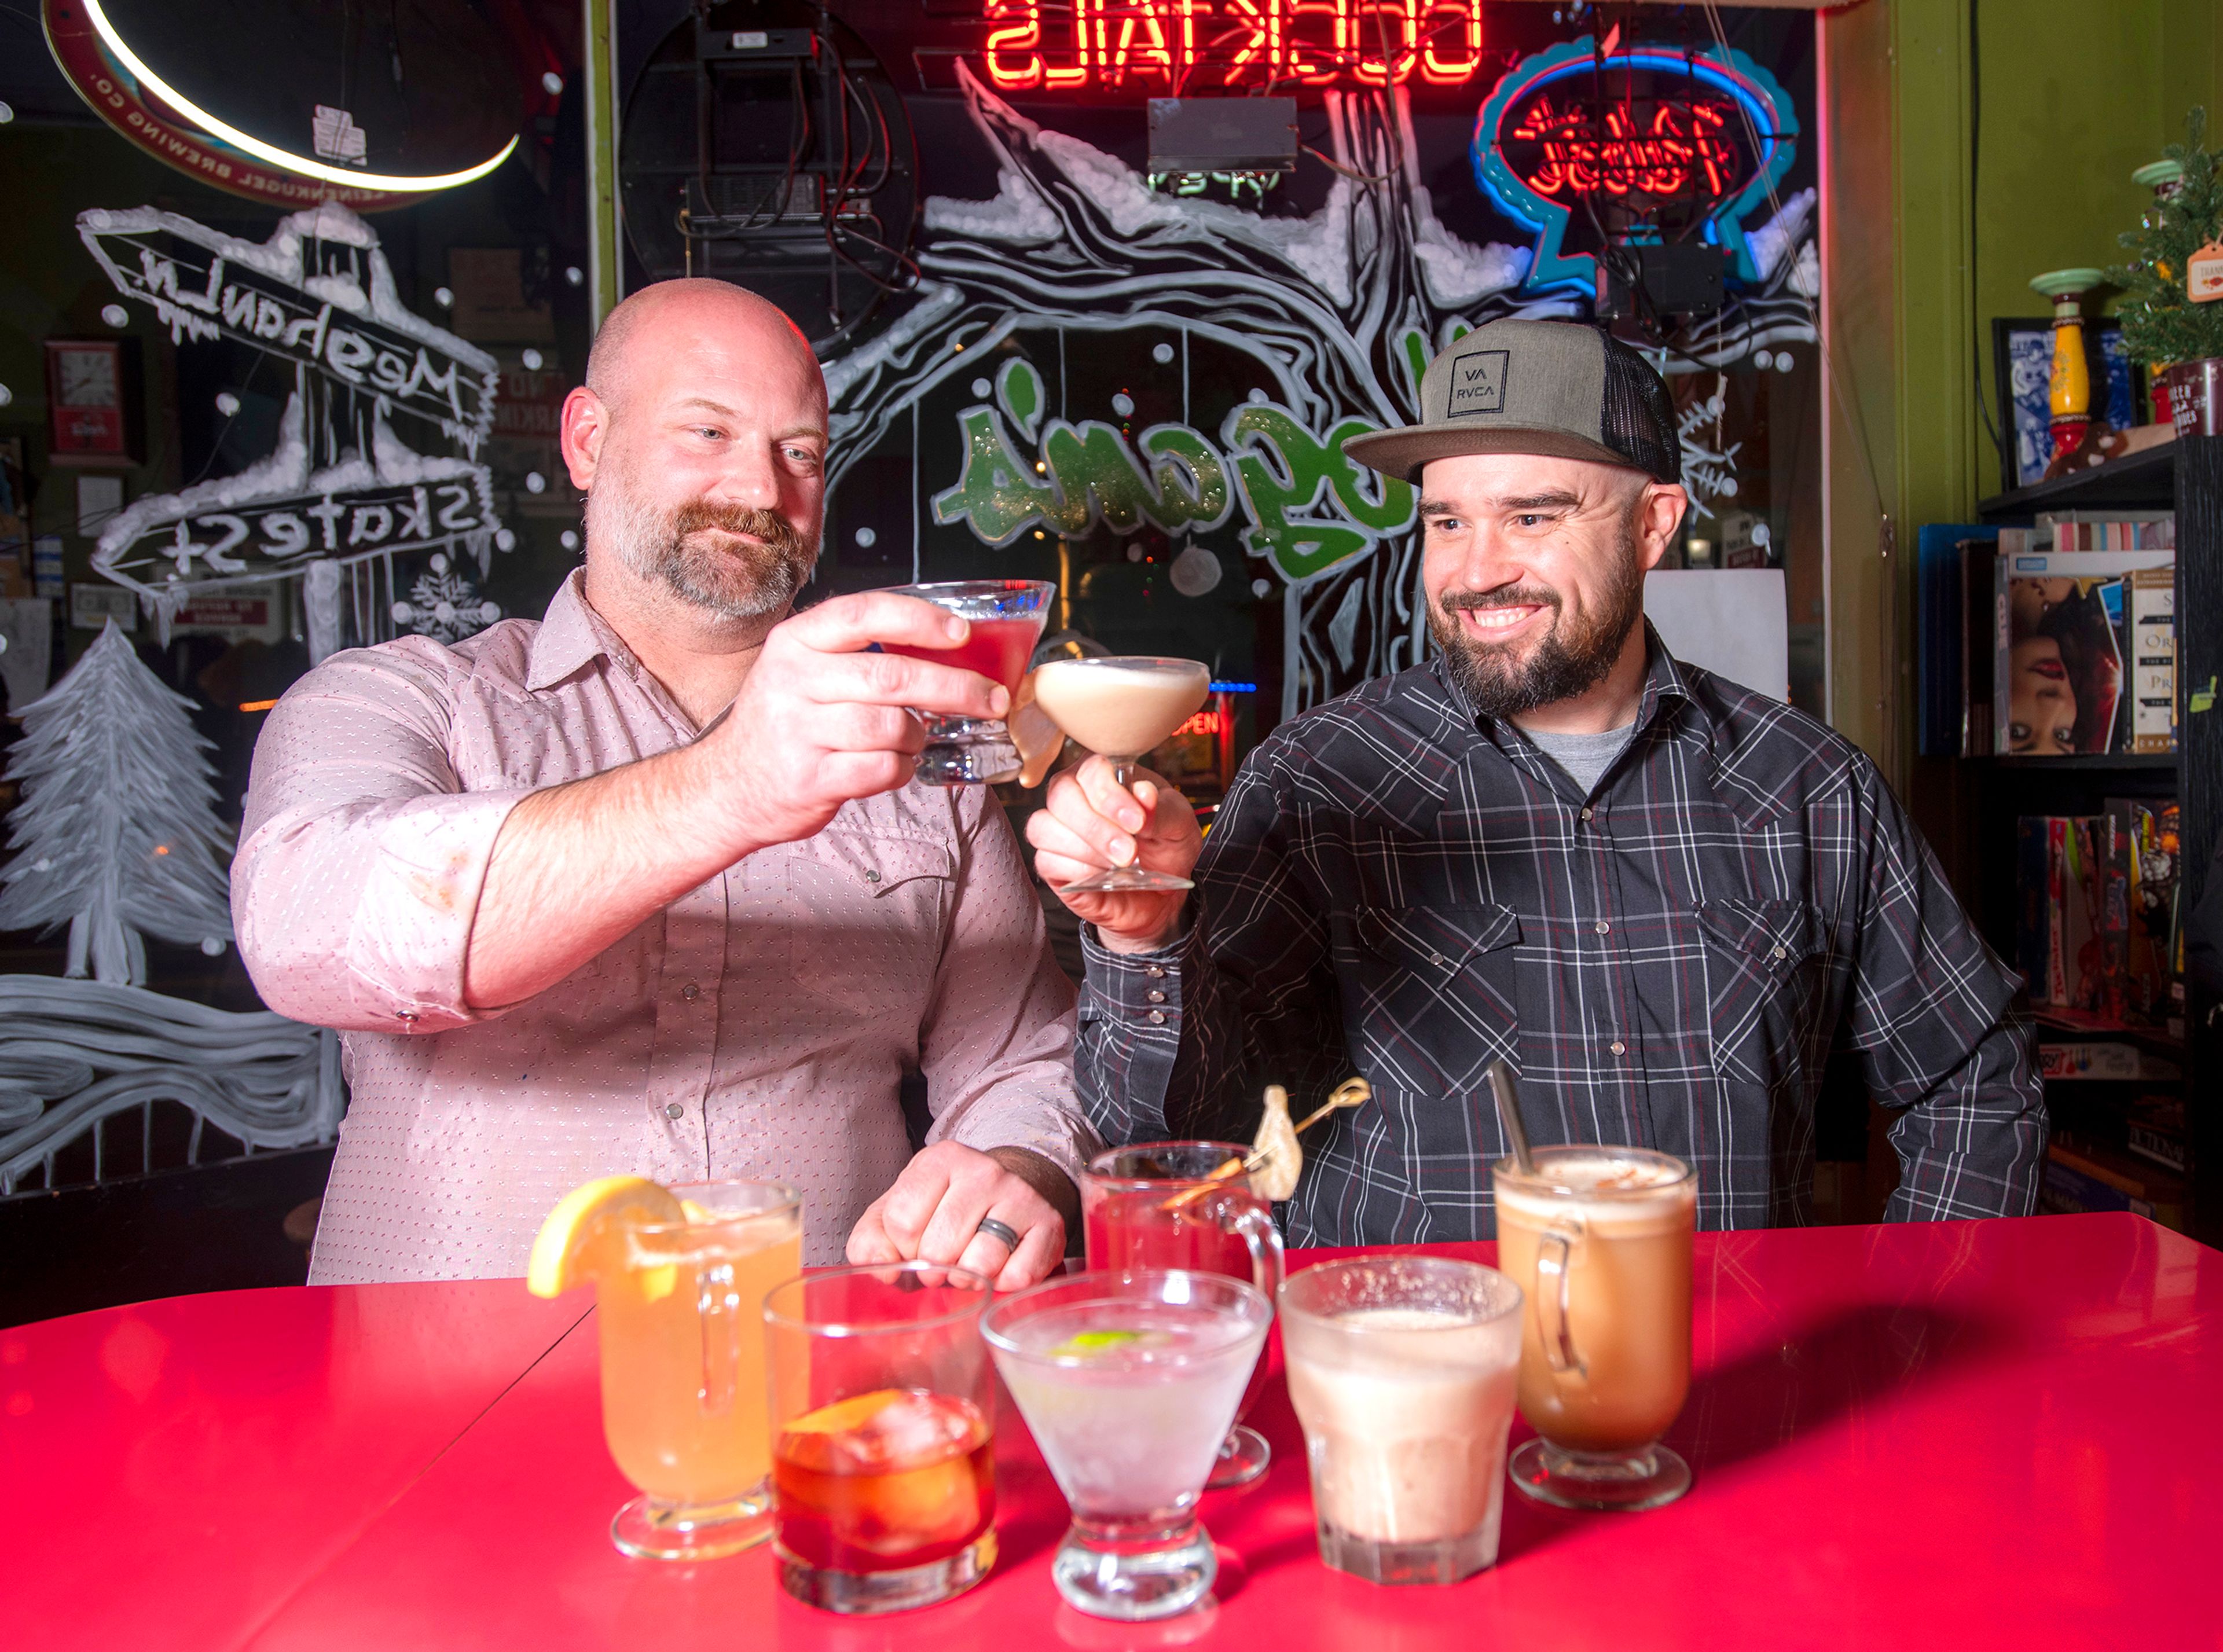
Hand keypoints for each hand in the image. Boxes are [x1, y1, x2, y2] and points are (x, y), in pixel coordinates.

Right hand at [701, 592, 1007, 852]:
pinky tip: (893, 765)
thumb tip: (948, 646)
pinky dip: (901, 768)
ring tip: (914, 738)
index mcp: (795, 642)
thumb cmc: (783, 723)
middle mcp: (792, 680)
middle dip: (955, 688)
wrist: (727, 786)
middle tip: (992, 698)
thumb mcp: (802, 671)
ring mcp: (798, 731)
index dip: (919, 620)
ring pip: (892, 726)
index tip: (962, 633)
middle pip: (891, 676)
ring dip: (919, 735)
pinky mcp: (809, 778)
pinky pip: (881, 769)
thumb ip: (857, 654)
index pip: (863, 614)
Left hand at [845, 1142, 1067, 1289]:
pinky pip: (1017, 1277)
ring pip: (980, 1264)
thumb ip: (870, 1241)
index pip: (902, 1221)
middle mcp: (983, 1170)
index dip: (904, 1248)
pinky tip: (1002, 1267)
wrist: (1006, 1196)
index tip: (916, 1245)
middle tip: (946, 1260)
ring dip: (969, 1279)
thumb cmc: (942, 1211)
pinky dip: (1004, 1285)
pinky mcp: (1050, 1224)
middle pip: (939, 1247)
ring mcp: (1020, 1195)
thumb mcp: (896, 1215)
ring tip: (971, 1264)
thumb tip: (884, 1268)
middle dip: (936, 1268)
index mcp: (938, 1161)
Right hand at [1026, 756, 1199, 951]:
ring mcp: (1057, 827)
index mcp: (1106, 774)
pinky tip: (1103, 876)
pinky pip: (1047, 859)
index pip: (1092, 769)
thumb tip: (1144, 793)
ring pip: (1045, 826)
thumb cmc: (1165, 849)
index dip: (1110, 796)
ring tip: (1120, 865)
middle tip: (1130, 851)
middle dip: (1097, 826)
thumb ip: (1162, 810)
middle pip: (1061, 794)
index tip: (1137, 822)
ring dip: (1086, 849)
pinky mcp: (1050, 861)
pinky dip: (1077, 869)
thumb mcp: (1179, 826)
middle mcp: (1074, 795)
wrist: (1160, 896)